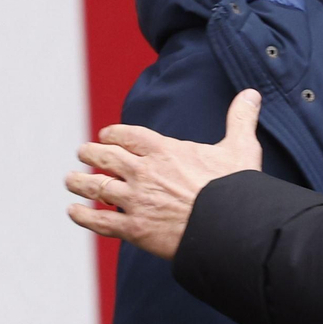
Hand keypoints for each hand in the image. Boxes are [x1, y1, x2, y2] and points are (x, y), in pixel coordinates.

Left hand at [65, 90, 262, 258]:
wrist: (229, 226)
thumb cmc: (235, 188)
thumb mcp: (241, 148)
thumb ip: (240, 120)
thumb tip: (252, 94)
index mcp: (164, 151)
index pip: (128, 135)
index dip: (113, 134)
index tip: (105, 135)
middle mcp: (144, 173)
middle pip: (105, 158)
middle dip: (90, 154)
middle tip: (81, 152)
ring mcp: (136, 201)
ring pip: (96, 188)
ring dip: (79, 182)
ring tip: (70, 179)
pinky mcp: (135, 229)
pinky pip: (100, 222)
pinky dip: (83, 216)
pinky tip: (74, 212)